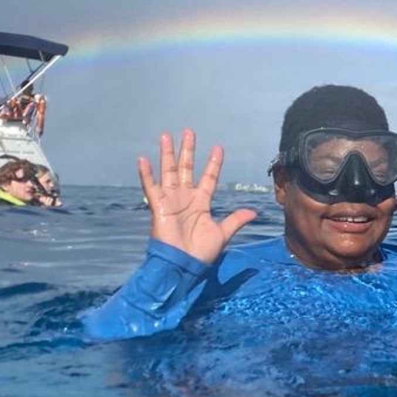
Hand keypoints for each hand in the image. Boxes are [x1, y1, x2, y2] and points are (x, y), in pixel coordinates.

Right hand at [138, 129, 255, 264]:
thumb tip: (254, 212)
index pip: (208, 177)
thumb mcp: (222, 234)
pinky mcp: (158, 207)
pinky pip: (150, 187)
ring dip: (167, 154)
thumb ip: (235, 220)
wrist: (183, 264)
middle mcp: (185, 197)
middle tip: (188, 132)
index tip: (218, 148)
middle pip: (187, 168)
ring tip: (166, 136)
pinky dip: (146, 174)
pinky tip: (143, 159)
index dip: (213, 163)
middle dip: (187, 150)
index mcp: (201, 202)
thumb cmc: (201, 252)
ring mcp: (171, 200)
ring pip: (169, 172)